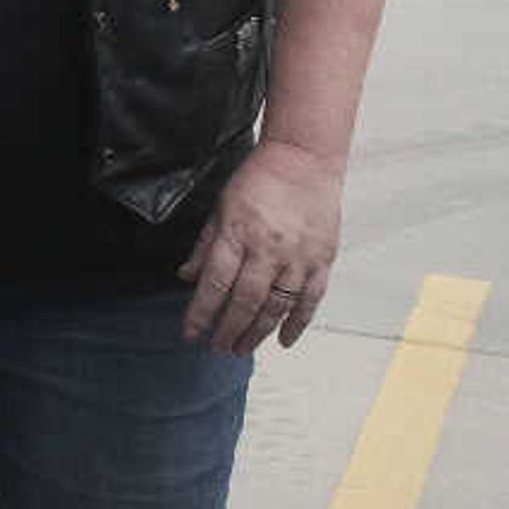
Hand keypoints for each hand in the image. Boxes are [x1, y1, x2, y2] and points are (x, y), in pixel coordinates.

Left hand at [181, 140, 343, 353]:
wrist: (304, 160)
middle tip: (218, 347)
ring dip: (257, 333)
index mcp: (238, 234)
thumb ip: (205, 245)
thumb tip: (187, 276)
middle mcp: (268, 249)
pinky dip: (297, 324)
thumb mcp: (221, 207)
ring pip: (277, 307)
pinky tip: (283, 340)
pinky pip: (310, 301)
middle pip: (245, 301)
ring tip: (242, 348)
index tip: (191, 332)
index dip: (201, 313)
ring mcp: (298, 257)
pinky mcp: (322, 260)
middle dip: (228, 330)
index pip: (215, 283)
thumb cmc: (260, 179)